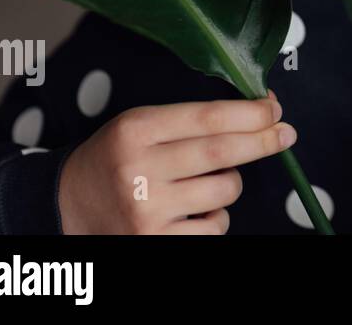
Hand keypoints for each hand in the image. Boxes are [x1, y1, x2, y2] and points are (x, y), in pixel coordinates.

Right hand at [57, 91, 294, 233]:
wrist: (65, 207)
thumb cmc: (118, 158)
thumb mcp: (142, 125)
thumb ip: (194, 119)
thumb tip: (261, 110)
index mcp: (136, 130)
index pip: (208, 117)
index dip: (250, 114)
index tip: (275, 110)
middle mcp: (138, 170)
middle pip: (222, 152)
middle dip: (263, 141)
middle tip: (286, 133)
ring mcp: (146, 210)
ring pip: (224, 191)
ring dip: (231, 183)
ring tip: (207, 181)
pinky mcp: (154, 241)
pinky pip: (214, 227)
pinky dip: (216, 217)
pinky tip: (194, 210)